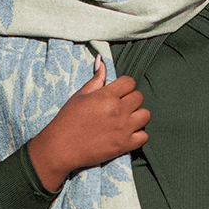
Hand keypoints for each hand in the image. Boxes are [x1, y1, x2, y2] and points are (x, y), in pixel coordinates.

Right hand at [28, 57, 150, 189]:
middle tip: (121, 106)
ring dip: (138, 116)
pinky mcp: (125, 145)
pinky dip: (139, 135)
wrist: (62, 147)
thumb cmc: (68, 119)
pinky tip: (128, 133)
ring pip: (146, 115)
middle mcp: (118, 110)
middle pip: (139, 97)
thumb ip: (96, 79)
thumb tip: (102, 62)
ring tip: (127, 119)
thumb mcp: (80, 95)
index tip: (119, 92)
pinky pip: (145, 136)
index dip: (125, 86)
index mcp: (107, 96)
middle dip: (131, 99)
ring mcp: (123, 128)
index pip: (130, 82)